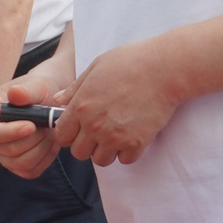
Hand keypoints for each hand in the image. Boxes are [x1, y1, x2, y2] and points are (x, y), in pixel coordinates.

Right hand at [0, 73, 67, 178]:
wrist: (49, 100)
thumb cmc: (39, 89)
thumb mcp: (35, 85)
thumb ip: (26, 90)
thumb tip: (15, 93)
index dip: (9, 132)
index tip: (31, 125)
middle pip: (8, 151)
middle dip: (34, 138)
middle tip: (47, 123)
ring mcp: (4, 154)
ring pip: (22, 163)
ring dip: (42, 148)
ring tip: (50, 131)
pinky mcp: (18, 166)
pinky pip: (31, 171)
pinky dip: (46, 158)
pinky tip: (51, 142)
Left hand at [53, 42, 180, 166]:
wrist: (164, 68)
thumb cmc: (130, 62)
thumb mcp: (96, 67)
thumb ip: (75, 88)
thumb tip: (58, 100)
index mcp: (80, 106)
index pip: (61, 136)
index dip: (68, 134)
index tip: (78, 129)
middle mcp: (94, 125)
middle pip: (79, 153)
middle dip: (86, 145)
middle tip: (98, 132)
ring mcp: (115, 136)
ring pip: (101, 160)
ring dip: (106, 150)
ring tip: (116, 134)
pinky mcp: (136, 143)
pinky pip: (125, 160)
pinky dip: (128, 152)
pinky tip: (132, 136)